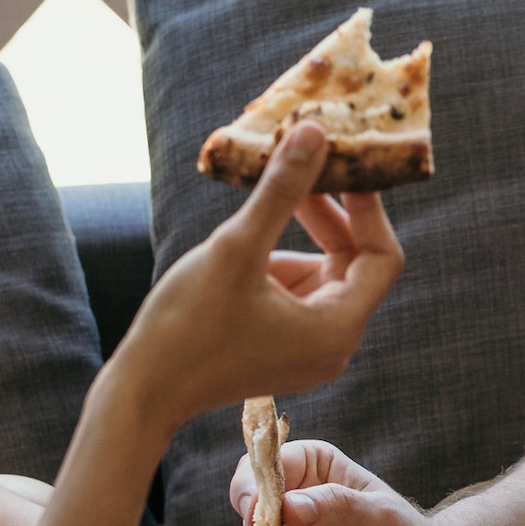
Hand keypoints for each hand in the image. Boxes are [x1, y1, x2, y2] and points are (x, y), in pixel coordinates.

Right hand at [113, 124, 401, 423]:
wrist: (142, 393)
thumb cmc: (188, 326)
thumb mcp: (238, 247)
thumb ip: (282, 190)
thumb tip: (315, 132)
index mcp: (337, 329)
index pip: (382, 257)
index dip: (369, 208)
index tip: (344, 166)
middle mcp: (333, 345)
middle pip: (353, 263)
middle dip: (328, 213)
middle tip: (300, 166)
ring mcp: (307, 349)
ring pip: (321, 274)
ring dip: (298, 233)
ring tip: (265, 193)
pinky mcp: (281, 347)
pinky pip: (296, 293)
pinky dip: (278, 260)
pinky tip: (244, 238)